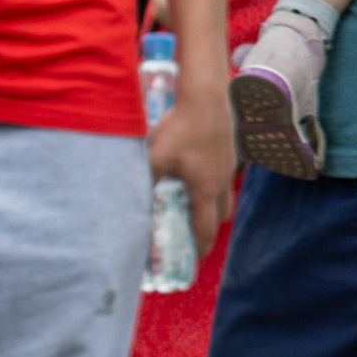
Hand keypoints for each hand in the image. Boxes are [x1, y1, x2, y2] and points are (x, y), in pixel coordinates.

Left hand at [150, 80, 236, 259]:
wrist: (205, 97)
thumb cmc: (180, 130)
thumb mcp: (155, 159)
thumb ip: (144, 183)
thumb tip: (127, 202)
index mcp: (206, 190)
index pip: (205, 229)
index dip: (198, 248)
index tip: (192, 260)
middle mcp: (222, 181)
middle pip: (223, 215)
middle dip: (209, 227)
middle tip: (194, 233)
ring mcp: (229, 164)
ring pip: (225, 193)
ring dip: (213, 203)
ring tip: (195, 202)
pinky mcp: (229, 149)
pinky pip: (224, 174)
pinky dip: (213, 181)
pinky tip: (197, 168)